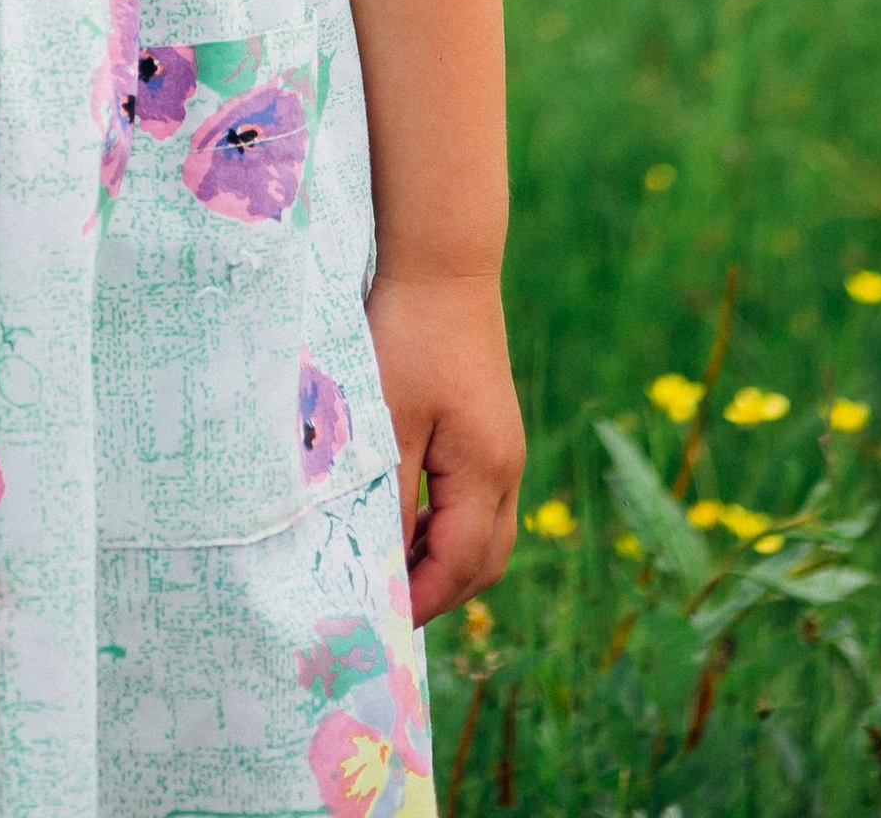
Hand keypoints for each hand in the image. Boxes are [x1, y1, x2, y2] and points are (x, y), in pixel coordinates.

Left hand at [367, 268, 522, 625]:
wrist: (443, 262)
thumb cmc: (409, 336)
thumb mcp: (386, 420)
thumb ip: (385, 496)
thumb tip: (377, 564)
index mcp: (486, 471)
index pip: (458, 565)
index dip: (418, 600)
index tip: (374, 619)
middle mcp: (506, 467)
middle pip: (483, 560)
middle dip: (437, 591)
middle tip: (382, 603)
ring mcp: (504, 447)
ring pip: (483, 533)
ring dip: (442, 558)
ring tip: (387, 562)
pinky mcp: (491, 429)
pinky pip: (477, 501)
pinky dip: (446, 524)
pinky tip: (404, 512)